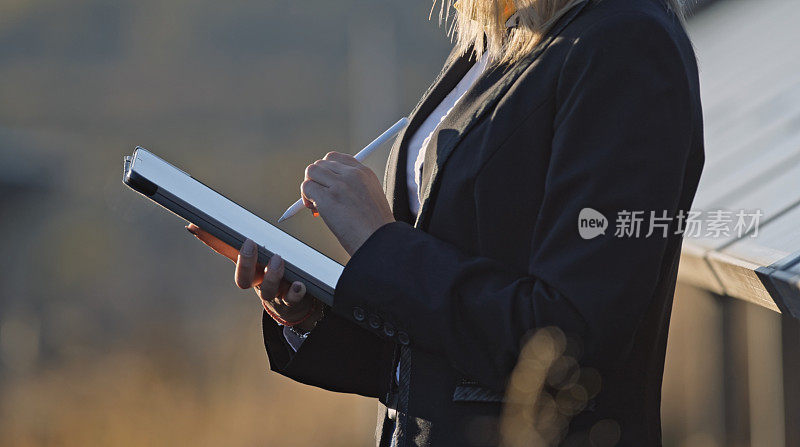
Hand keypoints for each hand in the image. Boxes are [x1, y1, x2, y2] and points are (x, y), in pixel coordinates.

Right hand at [186, 224, 322, 330]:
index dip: (209, 240)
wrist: (297, 304)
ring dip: (271, 275)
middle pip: (243, 279)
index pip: (225, 251)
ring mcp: (274, 292)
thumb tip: (250, 209)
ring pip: (267, 290)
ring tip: (279, 259)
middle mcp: (257, 281)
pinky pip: (292, 299)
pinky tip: (299, 284)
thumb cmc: (277, 271)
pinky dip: (295, 292)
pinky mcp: (292, 300)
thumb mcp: (264, 252)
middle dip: (244, 262)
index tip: (196, 225)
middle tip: (250, 243)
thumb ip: (256, 234)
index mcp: (248, 266)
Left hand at [301, 152, 394, 255]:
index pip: (336, 158)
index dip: (326, 170)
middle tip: (319, 196)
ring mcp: (340, 185)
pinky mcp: (328, 198)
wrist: (380, 242)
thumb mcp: (372, 198)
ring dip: (309, 187)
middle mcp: (352, 175)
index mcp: (365, 173)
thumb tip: (328, 188)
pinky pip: (307, 187)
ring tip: (315, 204)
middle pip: (321, 163)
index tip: (326, 182)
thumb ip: (353, 187)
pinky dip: (306, 198)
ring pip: (311, 172)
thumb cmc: (376, 228)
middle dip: (317, 179)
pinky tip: (315, 210)